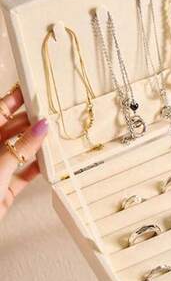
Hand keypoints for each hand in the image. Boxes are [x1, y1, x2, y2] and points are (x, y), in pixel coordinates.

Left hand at [0, 84, 47, 218]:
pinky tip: (49, 164)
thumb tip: (42, 125)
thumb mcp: (0, 164)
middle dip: (32, 123)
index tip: (34, 91)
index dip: (16, 100)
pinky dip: (36, 169)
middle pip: (13, 130)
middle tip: (53, 115)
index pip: (0, 111)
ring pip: (20, 152)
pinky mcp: (5, 190)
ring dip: (37, 146)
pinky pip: (24, 175)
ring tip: (56, 136)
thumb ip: (23, 146)